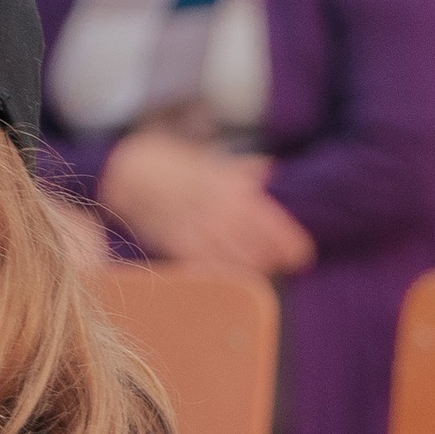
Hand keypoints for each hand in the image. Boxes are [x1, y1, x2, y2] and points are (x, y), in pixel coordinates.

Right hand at [97, 127, 315, 276]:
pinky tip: (232, 274)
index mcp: (231, 187)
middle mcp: (217, 209)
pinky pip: (206, 266)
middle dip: (273, 258)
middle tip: (282, 262)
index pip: (269, 221)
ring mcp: (196, 228)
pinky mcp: (177, 243)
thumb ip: (244, 169)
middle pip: (257, 246)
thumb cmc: (179, 165)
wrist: (131, 171)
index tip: (302, 255)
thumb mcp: (213, 160)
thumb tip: (270, 169)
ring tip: (261, 267)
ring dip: (251, 267)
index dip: (289, 242)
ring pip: (235, 259)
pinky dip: (222, 273)